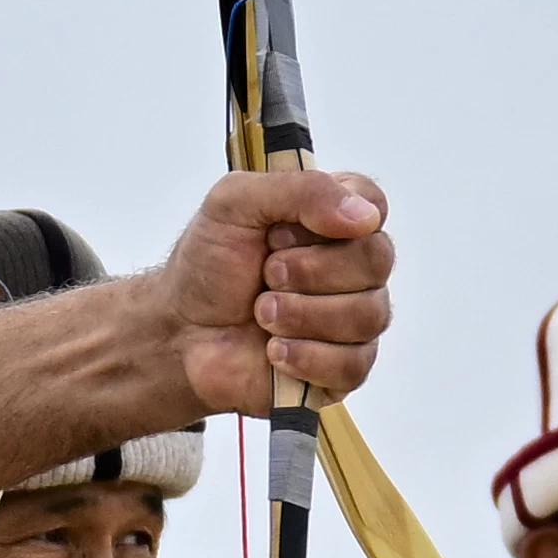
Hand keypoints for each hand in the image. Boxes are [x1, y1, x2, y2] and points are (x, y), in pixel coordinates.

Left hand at [153, 168, 392, 415]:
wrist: (180, 333)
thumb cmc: (208, 266)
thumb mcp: (234, 203)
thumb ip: (299, 190)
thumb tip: (364, 216)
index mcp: (332, 218)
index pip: (374, 204)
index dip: (336, 218)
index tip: (283, 232)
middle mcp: (353, 266)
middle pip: (377, 260)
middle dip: (310, 270)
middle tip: (267, 274)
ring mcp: (353, 318)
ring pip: (368, 315)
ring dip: (301, 314)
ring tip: (262, 313)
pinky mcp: (344, 367)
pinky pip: (353, 364)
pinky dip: (305, 356)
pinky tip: (273, 350)